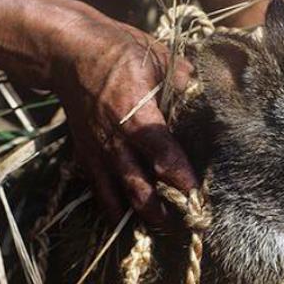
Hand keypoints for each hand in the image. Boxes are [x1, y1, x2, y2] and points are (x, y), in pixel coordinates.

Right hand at [50, 13, 197, 225]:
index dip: (179, 177)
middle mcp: (114, 140)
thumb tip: (214, 101)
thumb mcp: (157, 58)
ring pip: (119, 196)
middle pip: (140, 186)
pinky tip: (130, 224)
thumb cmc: (118, 53)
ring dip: (142, 216)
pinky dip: (115, 210)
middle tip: (190, 224)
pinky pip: (101, 192)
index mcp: (134, 113)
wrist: (69, 54)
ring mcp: (98, 152)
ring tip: (166, 230)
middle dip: (164, 211)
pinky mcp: (87, 157)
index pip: (161, 152)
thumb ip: (186, 84)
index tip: (198, 196)